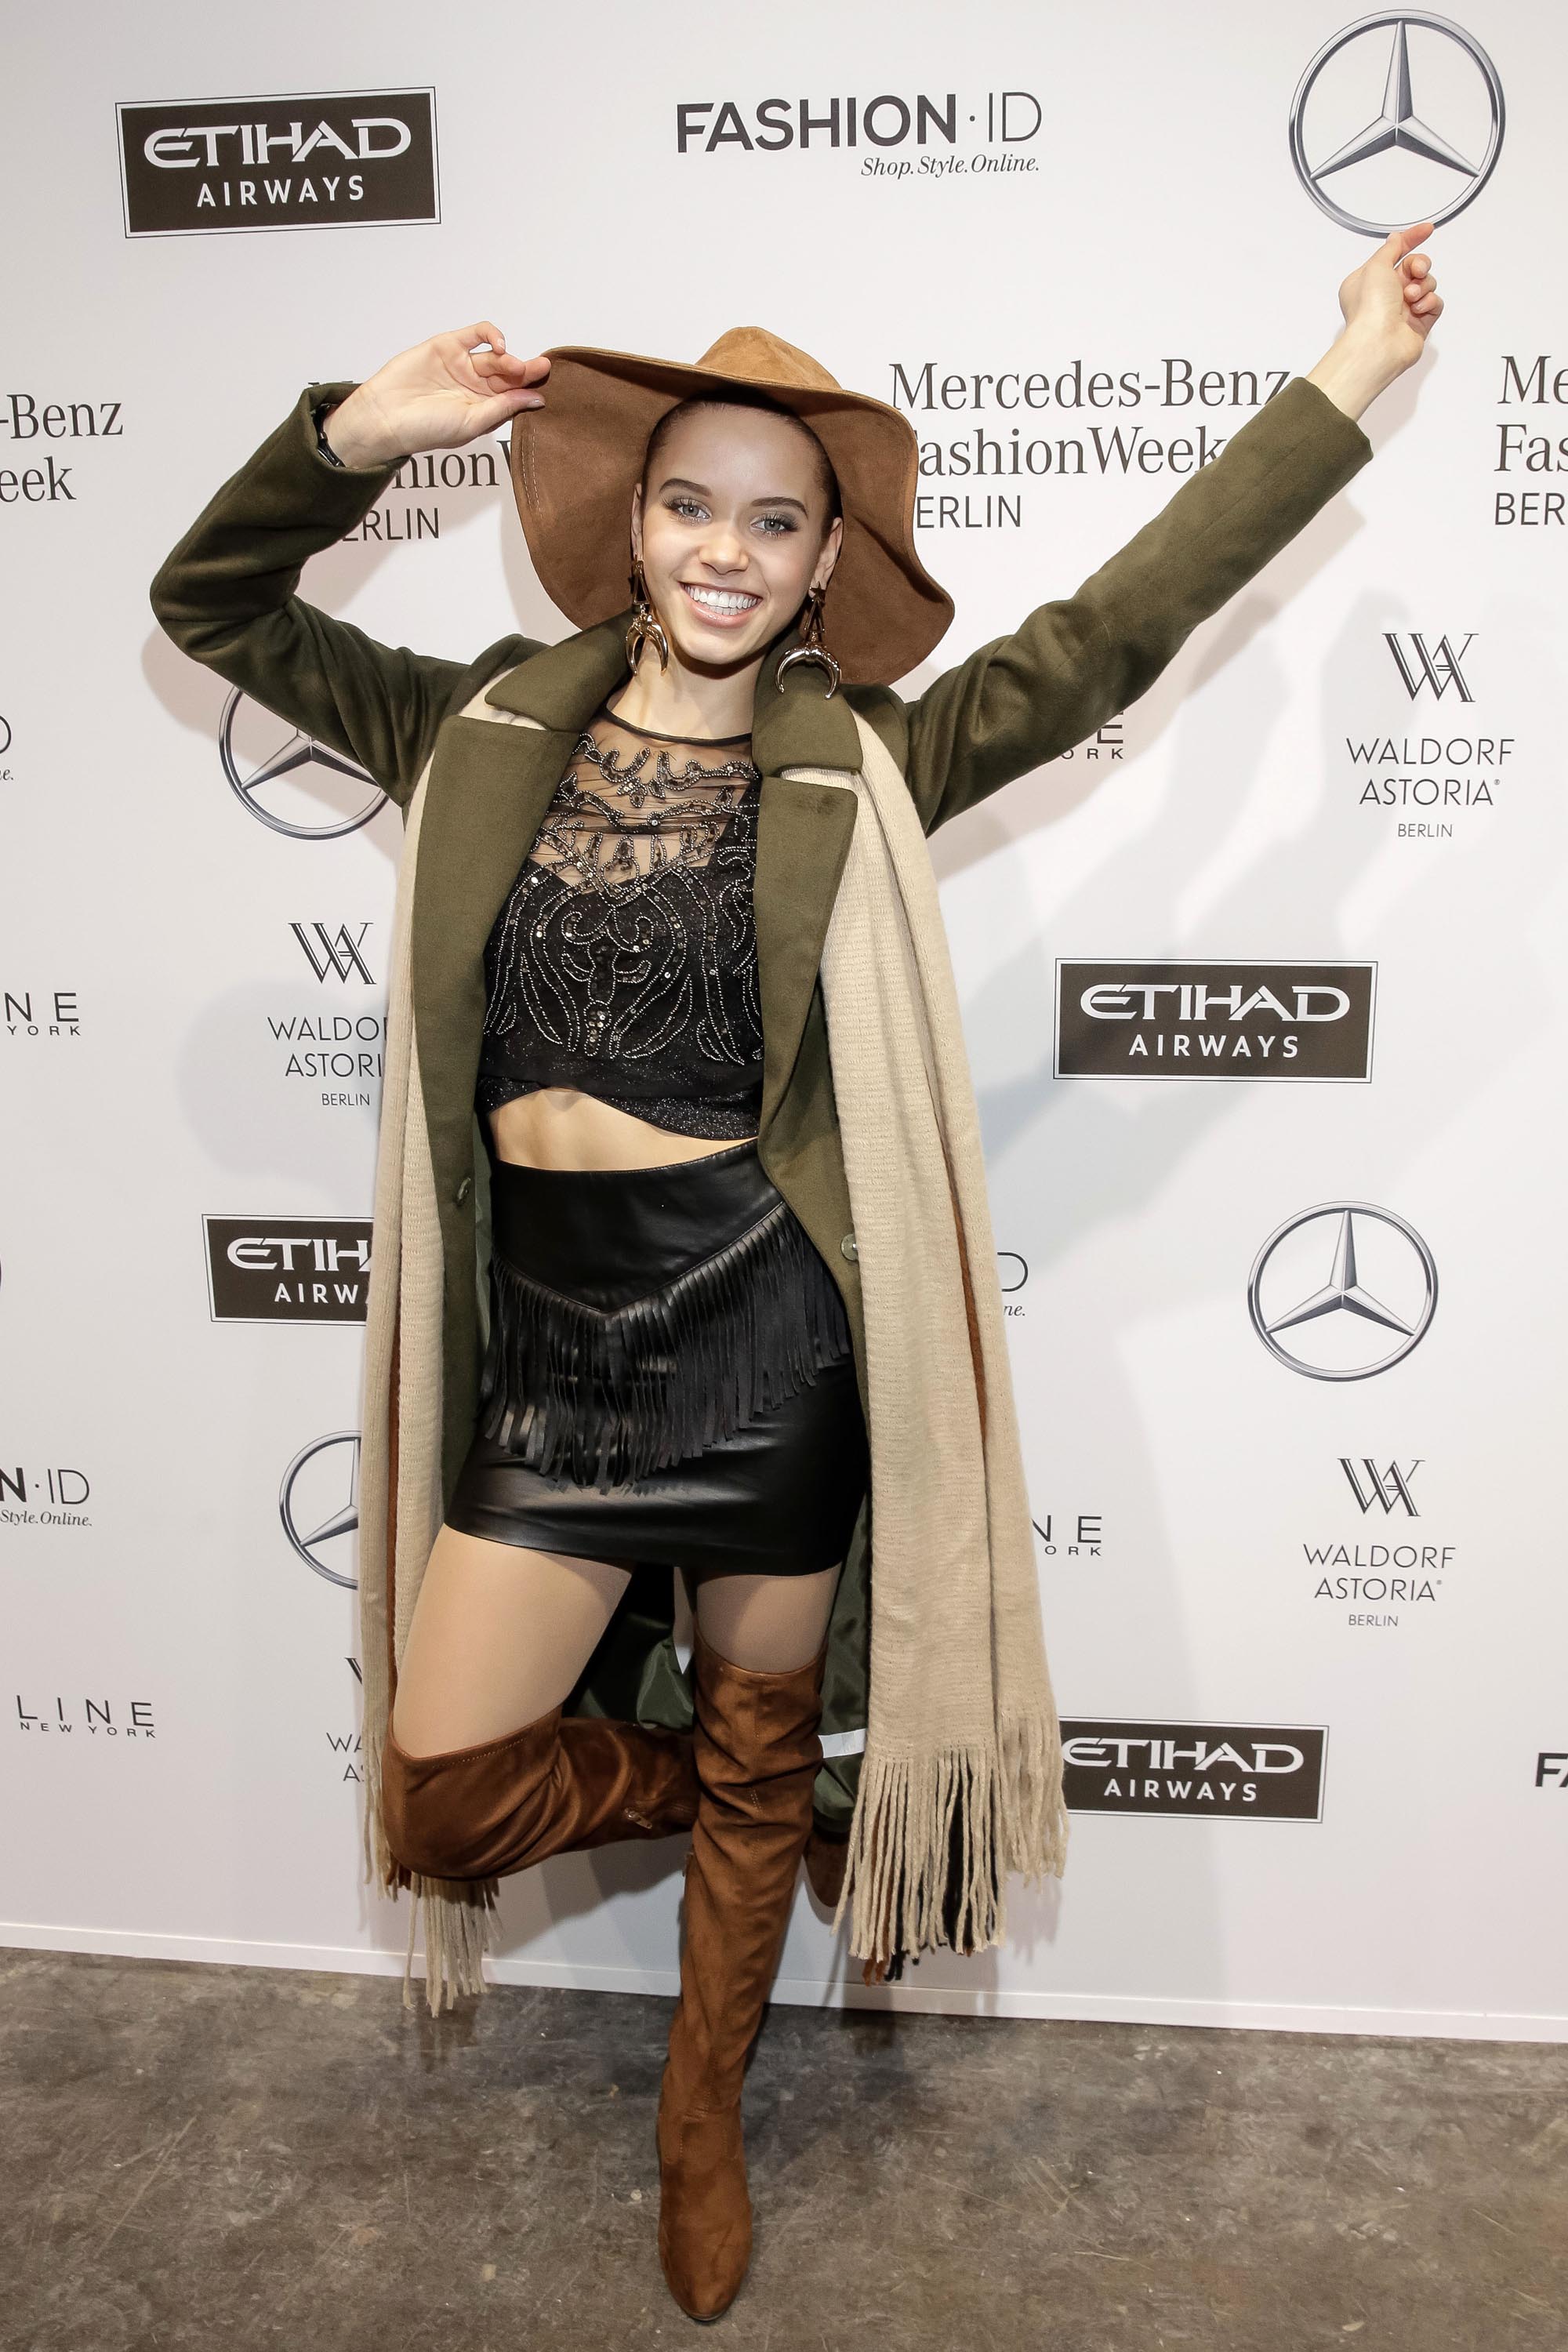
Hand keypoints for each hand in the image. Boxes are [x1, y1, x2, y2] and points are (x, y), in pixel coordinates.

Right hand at [322, 323, 549, 467]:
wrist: (387, 416)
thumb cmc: (427, 429)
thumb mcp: (473, 422)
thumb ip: (504, 408)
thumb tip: (537, 399)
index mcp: (484, 409)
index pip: (515, 394)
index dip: (531, 386)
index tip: (545, 381)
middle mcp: (475, 387)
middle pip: (509, 374)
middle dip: (525, 371)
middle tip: (536, 369)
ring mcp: (462, 365)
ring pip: (495, 355)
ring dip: (509, 357)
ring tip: (514, 365)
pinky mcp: (448, 346)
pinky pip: (476, 334)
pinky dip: (492, 334)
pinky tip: (499, 346)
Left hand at [1338, 221, 1442, 369]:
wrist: (1378, 343)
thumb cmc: (1369, 307)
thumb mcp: (1376, 266)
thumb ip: (1390, 249)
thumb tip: (1396, 239)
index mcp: (1370, 280)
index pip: (1395, 253)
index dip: (1412, 239)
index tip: (1427, 229)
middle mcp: (1386, 294)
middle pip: (1415, 267)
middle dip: (1420, 264)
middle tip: (1416, 271)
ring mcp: (1403, 309)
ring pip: (1427, 283)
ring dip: (1422, 286)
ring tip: (1410, 298)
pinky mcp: (1419, 323)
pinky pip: (1435, 303)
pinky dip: (1429, 303)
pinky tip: (1417, 310)